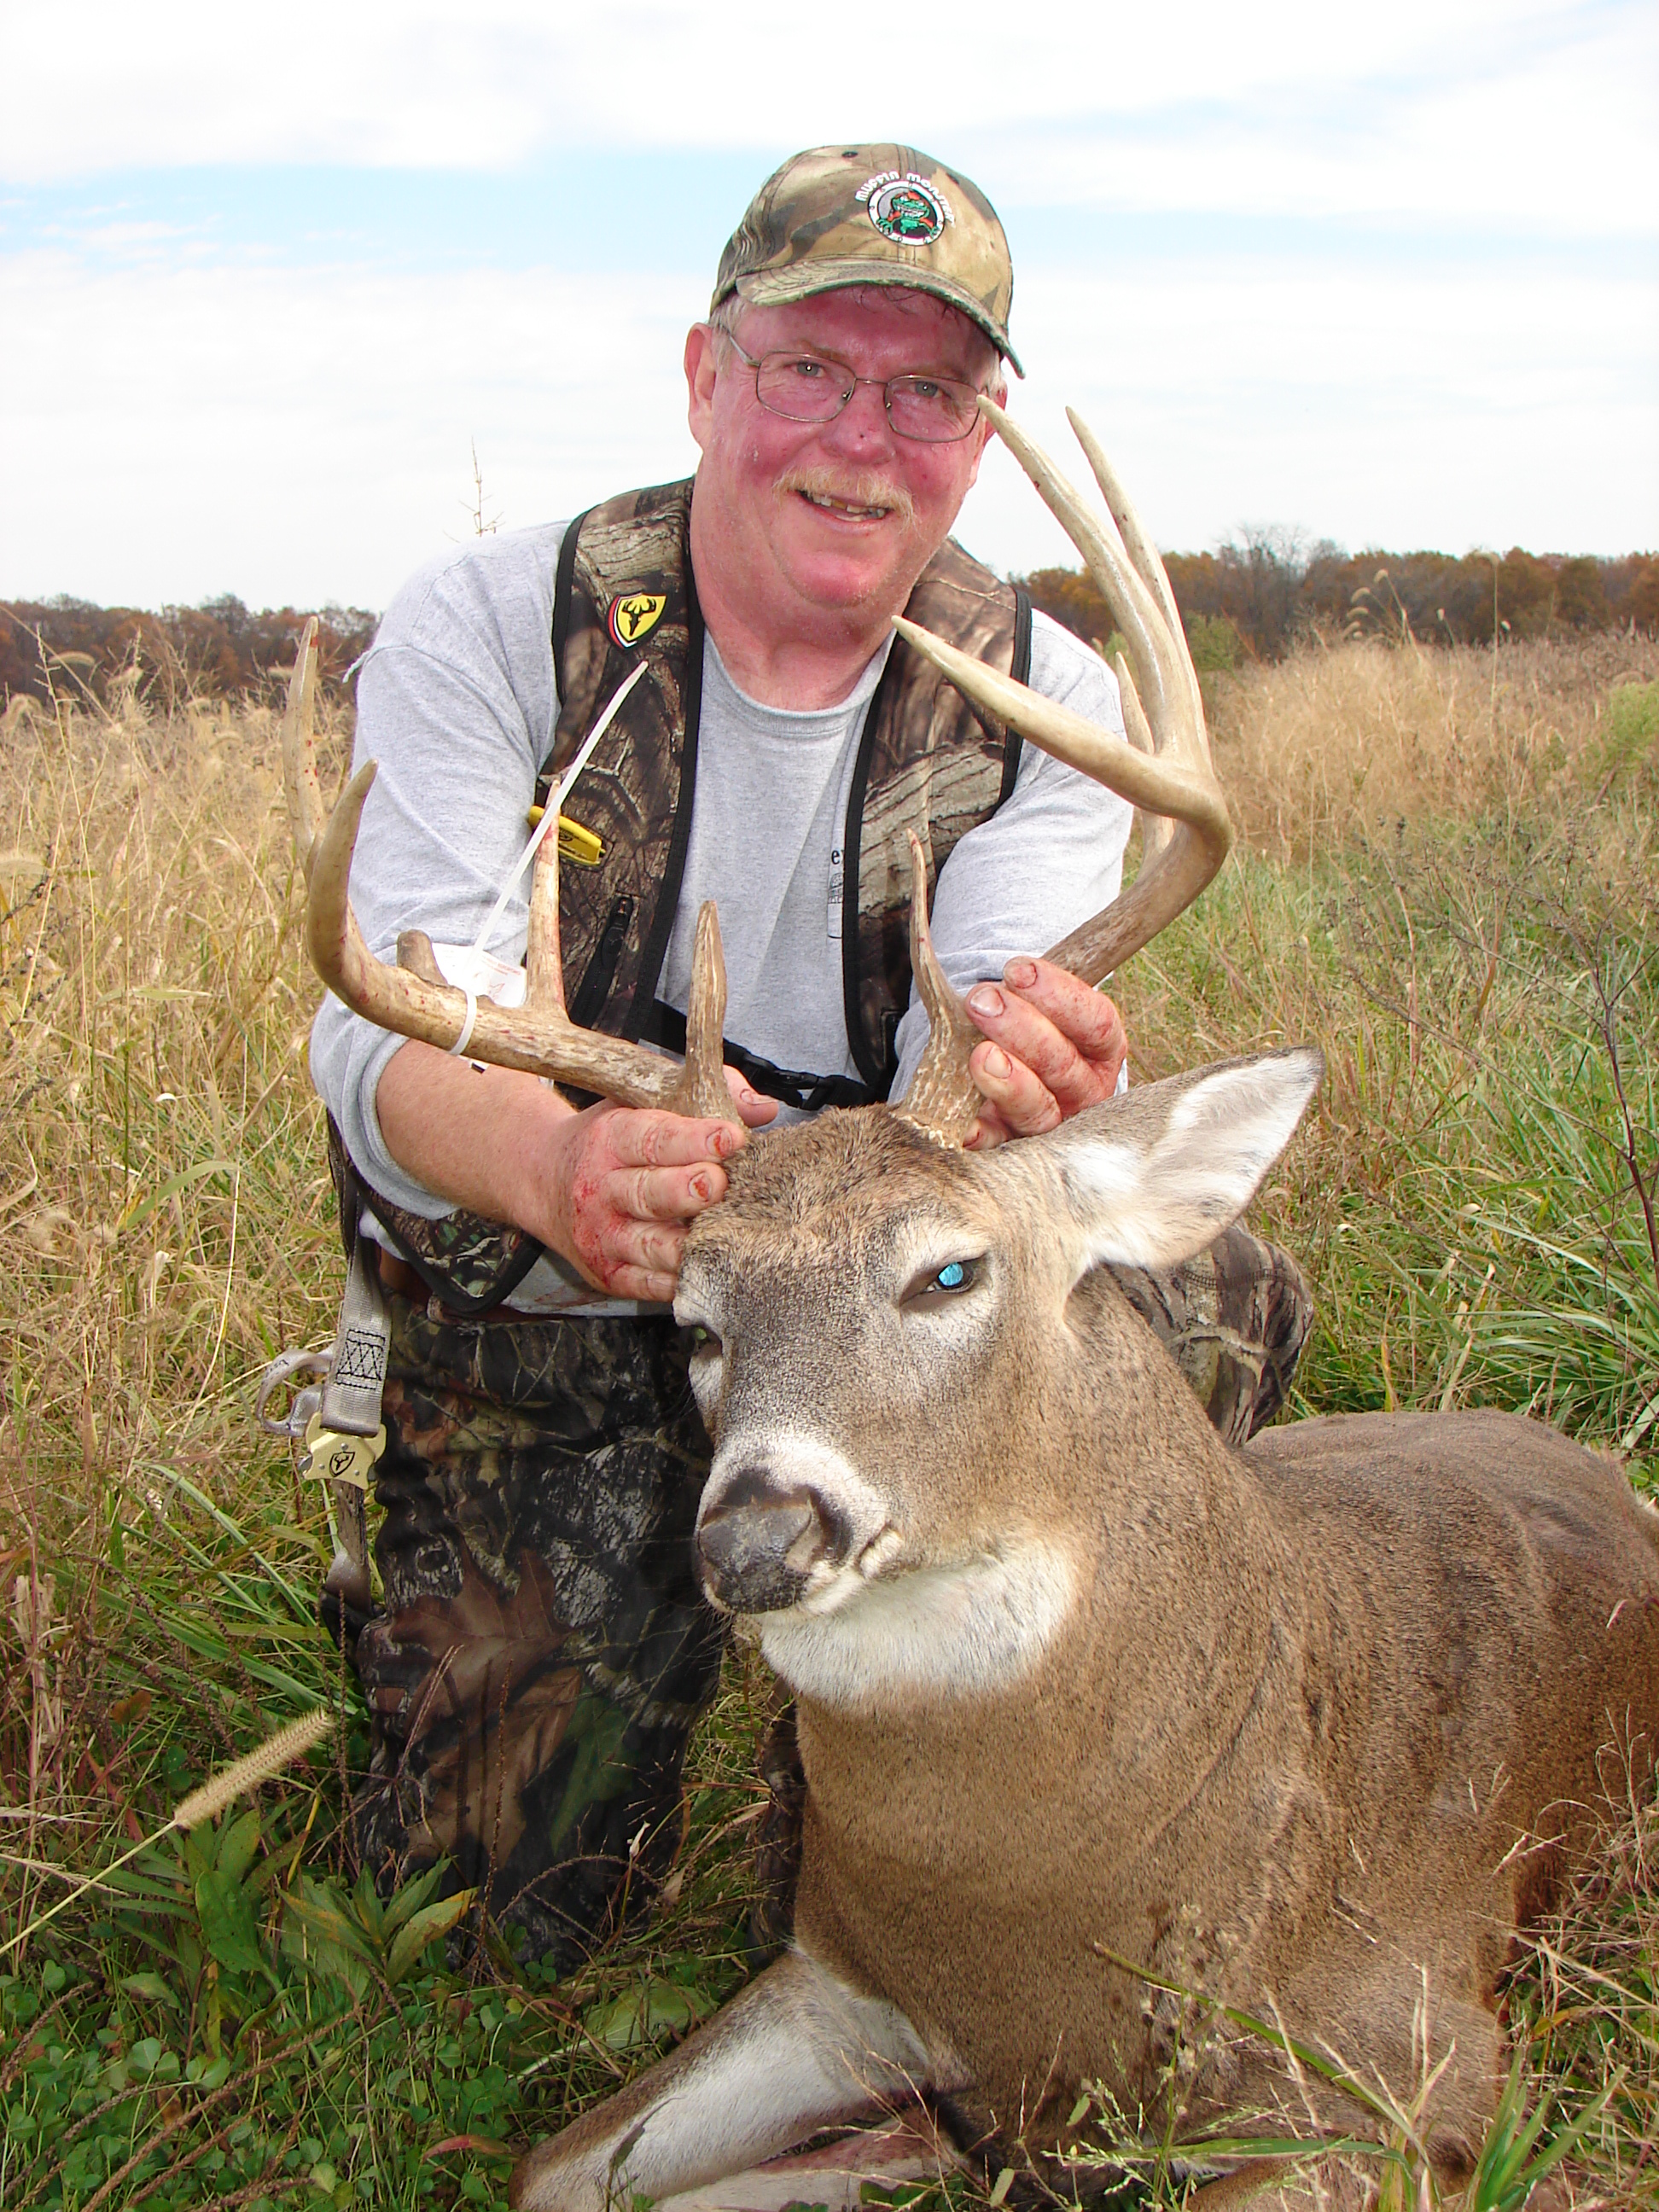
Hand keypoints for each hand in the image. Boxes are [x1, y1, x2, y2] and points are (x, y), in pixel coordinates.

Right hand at [541, 1073, 775, 1302]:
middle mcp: (601, 1189)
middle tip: (718, 1184)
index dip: (693, 1139)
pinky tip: (707, 1268)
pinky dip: (678, 1281)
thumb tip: (763, 1109)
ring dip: (686, 1245)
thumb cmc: (614, 1139)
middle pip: (646, 1194)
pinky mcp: (609, 1274)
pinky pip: (647, 1285)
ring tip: (721, 1236)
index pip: (652, 1138)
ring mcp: (603, 1235)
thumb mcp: (646, 1100)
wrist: (546, 1181)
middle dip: (685, 1190)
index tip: (732, 1137)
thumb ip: (709, 1094)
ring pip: (648, 1246)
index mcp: (611, 1139)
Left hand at [961, 956, 1126, 1148]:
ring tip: (981, 1055)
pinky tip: (966, 1124)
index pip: (1095, 1023)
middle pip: (1064, 1065)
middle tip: (982, 1001)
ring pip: (1038, 1109)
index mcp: (1101, 1048)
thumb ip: (1027, 980)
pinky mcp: (1011, 1144)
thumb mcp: (1037, 1001)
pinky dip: (981, 1134)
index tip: (1017, 970)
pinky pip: (997, 1145)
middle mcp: (1083, 1090)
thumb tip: (989, 957)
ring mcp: (1049, 1122)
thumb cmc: (1026, 1024)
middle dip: (1022, 1030)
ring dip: (1009, 1081)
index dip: (1059, 996)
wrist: (1006, 1068)